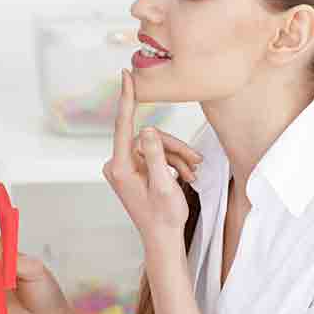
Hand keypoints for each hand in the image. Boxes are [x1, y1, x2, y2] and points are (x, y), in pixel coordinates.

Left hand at [103, 69, 192, 243]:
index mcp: (119, 168)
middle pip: (149, 138)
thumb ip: (156, 156)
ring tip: (193, 173)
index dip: (127, 97)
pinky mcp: (134, 170)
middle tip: (195, 162)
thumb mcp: (164, 185)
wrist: (163, 238)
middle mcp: (118, 165)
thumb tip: (147, 129)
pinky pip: (155, 155)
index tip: (126, 75)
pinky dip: (172, 163)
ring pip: (155, 146)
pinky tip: (185, 176)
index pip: (123, 125)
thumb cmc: (163, 217)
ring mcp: (125, 168)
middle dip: (173, 148)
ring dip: (176, 157)